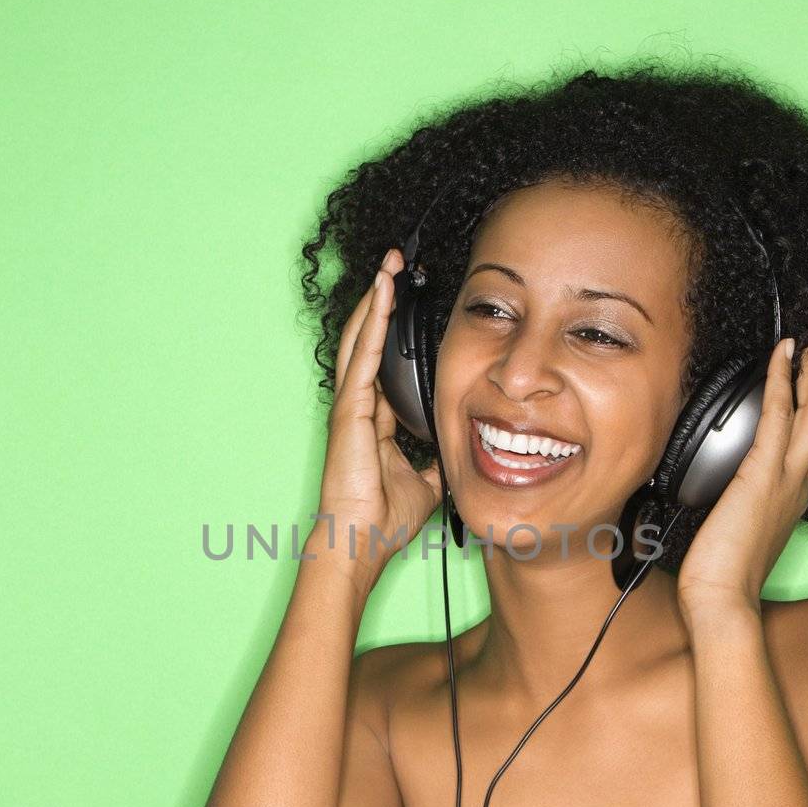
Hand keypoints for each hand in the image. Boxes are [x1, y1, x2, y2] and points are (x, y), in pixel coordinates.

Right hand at [312, 248, 445, 580]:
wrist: (361, 542)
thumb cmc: (383, 519)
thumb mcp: (427, 481)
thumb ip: (437, 459)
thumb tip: (458, 451)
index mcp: (375, 419)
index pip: (385, 362)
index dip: (395, 330)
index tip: (411, 302)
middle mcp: (359, 406)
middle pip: (369, 341)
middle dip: (383, 302)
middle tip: (398, 266)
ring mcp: (351, 405)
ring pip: (362, 339)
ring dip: (376, 299)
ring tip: (389, 265)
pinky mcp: (349, 409)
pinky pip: (363, 355)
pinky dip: (373, 321)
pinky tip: (383, 293)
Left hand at [676, 337, 807, 613]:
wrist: (721, 599)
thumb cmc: (721, 578)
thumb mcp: (735, 535)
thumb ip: (737, 510)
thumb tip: (718, 498)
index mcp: (792, 502)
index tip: (805, 395)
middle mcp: (798, 487)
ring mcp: (786, 479)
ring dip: (807, 375)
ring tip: (802, 347)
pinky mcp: (764, 473)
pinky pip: (780, 415)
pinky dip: (782, 381)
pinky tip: (781, 358)